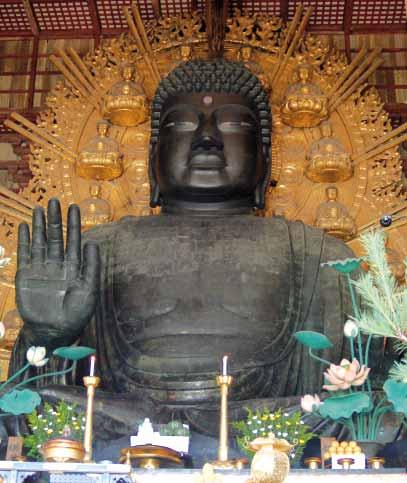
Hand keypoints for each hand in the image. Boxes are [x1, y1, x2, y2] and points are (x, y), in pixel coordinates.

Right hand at [16, 199, 99, 347]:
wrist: (54, 331)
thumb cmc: (76, 314)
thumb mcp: (89, 290)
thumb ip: (92, 267)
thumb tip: (93, 243)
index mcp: (74, 267)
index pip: (74, 240)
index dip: (74, 224)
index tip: (75, 207)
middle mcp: (58, 264)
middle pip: (56, 237)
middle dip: (56, 219)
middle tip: (55, 201)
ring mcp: (41, 268)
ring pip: (40, 242)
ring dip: (40, 225)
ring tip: (40, 208)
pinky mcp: (26, 275)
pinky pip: (25, 254)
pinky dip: (25, 240)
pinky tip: (26, 226)